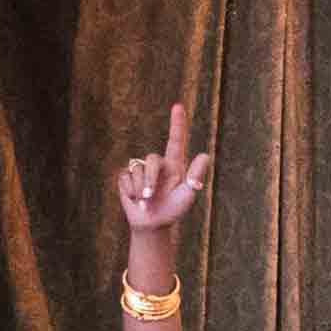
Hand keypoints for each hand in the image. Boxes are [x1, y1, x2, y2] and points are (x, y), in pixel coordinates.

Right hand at [117, 103, 209, 230]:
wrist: (154, 225)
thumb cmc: (174, 210)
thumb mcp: (188, 195)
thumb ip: (195, 177)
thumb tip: (205, 155)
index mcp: (174, 165)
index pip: (176, 141)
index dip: (177, 124)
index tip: (178, 106)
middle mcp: (158, 164)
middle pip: (152, 159)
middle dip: (149, 179)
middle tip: (149, 197)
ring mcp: (141, 170)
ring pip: (137, 169)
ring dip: (141, 188)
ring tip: (145, 202)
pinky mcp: (127, 177)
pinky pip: (125, 177)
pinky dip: (130, 191)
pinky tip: (136, 200)